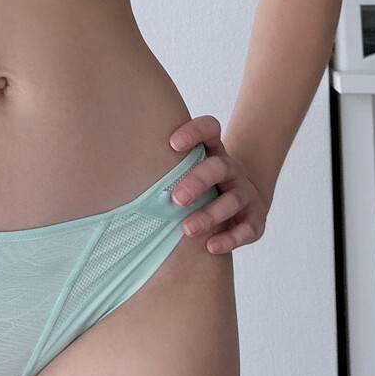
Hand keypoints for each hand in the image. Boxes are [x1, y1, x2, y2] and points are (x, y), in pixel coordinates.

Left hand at [166, 112, 268, 254]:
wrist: (245, 199)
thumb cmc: (203, 184)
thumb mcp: (189, 168)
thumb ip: (165, 166)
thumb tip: (118, 176)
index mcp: (214, 151)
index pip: (210, 129)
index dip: (194, 132)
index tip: (172, 143)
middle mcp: (231, 170)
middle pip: (219, 167)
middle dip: (197, 181)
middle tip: (176, 199)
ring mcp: (245, 194)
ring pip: (232, 200)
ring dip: (209, 215)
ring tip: (186, 229)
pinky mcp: (255, 219)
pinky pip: (247, 229)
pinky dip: (230, 239)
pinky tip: (210, 247)